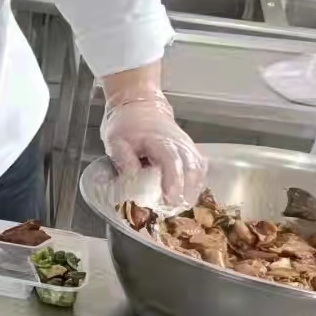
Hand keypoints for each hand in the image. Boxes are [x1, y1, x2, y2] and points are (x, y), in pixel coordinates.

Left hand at [100, 90, 206, 206]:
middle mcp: (178, 142)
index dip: (172, 181)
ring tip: (182, 207)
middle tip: (176, 210)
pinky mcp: (190, 150)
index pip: (170, 161)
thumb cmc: (126, 125)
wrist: (139, 106)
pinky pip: (199, 168)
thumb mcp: (115, 141)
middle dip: (186, 191)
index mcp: (158, 139)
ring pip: (198, 169)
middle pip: (191, 168)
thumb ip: (124, 161)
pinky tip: (188, 197)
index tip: (169, 199)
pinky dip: (196, 183)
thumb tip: (132, 182)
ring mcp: (187, 146)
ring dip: (193, 189)